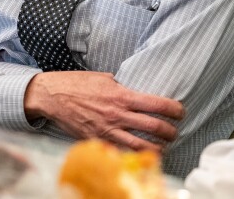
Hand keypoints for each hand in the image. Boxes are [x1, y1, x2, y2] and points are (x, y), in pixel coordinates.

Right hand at [23, 71, 183, 152]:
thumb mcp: (105, 79)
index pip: (157, 104)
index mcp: (122, 96)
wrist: (52, 97)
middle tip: (175, 131)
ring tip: (164, 146)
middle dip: (170, 131)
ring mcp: (107, 131)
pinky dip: (134, 155)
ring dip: (157, 148)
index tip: (181, 111)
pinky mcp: (97, 141)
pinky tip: (142, 154)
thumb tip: (138, 92)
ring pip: (140, 146)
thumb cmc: (78, 84)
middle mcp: (117, 115)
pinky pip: (121, 152)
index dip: (174, 109)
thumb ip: (123, 88)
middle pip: (154, 128)